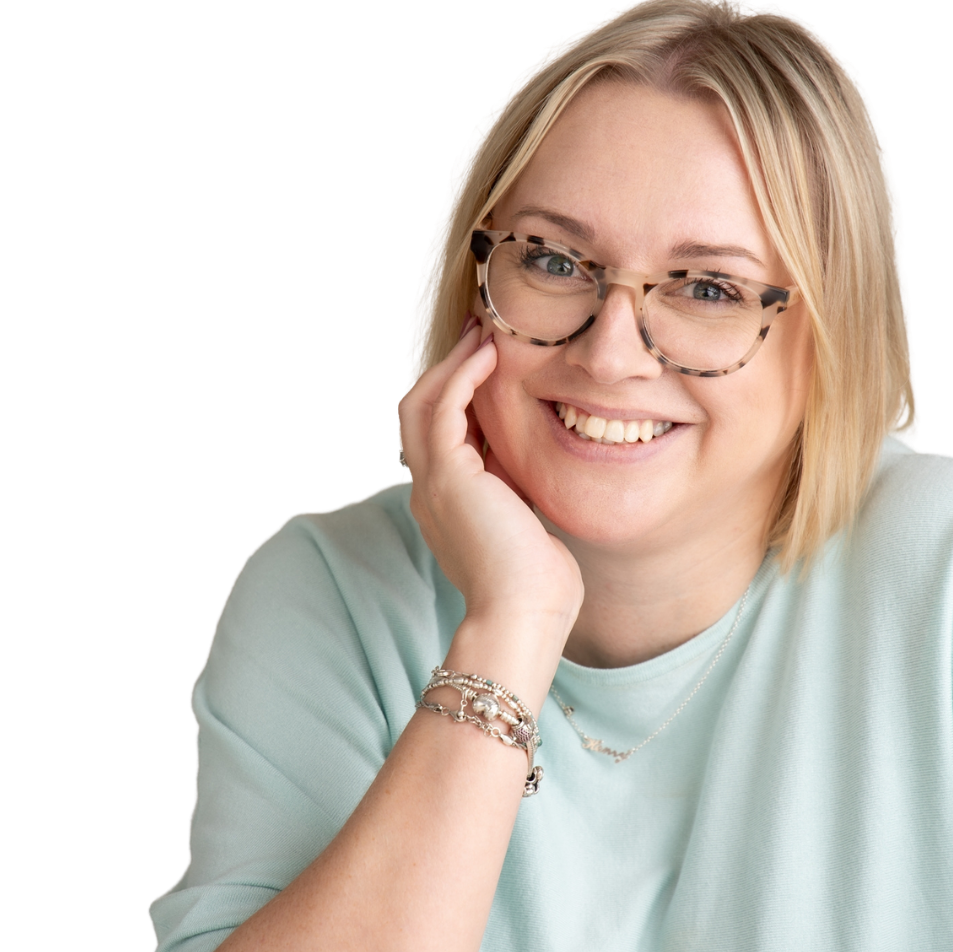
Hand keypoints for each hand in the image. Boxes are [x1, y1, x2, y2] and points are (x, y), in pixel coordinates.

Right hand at [397, 314, 584, 638]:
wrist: (523, 615)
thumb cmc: (534, 582)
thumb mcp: (524, 523)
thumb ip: (517, 489)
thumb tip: (533, 460)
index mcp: (446, 502)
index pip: (440, 434)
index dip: (459, 395)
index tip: (487, 365)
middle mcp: (430, 490)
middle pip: (418, 412)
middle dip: (447, 370)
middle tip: (478, 336)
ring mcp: (433, 483)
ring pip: (422, 403)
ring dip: (451, 364)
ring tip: (482, 336)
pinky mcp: (448, 476)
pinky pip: (444, 408)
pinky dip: (463, 376)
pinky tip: (489, 356)